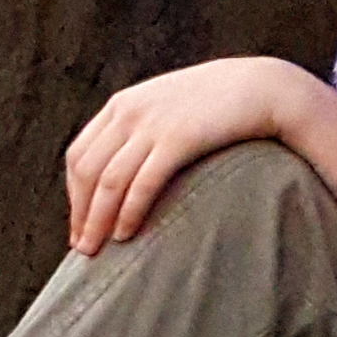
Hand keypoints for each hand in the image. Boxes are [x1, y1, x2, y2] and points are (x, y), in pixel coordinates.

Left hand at [60, 57, 312, 253]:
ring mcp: (152, 125)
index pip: (79, 155)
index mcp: (121, 105)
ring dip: (97, 220)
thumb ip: (143, 130)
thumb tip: (126, 172)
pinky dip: (128, 212)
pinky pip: (142, 183)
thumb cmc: (217, 105)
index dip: (74, 194)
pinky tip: (125, 234)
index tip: (79, 224)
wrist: (262, 86)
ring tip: (96, 250)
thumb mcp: (168, 108)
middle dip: (81, 213)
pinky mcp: (178, 139)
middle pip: (87, 171)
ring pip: (108, 181)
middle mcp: (128, 113)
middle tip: (82, 248)